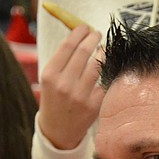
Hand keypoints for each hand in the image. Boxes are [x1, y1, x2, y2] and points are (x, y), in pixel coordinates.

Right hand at [37, 24, 104, 150]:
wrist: (58, 131)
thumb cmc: (54, 99)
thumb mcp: (50, 78)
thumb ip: (62, 59)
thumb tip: (80, 36)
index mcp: (50, 74)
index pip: (68, 46)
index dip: (79, 32)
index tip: (85, 27)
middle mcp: (65, 84)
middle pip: (84, 52)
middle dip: (93, 38)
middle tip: (97, 33)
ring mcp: (81, 95)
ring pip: (98, 65)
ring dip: (103, 52)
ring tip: (103, 49)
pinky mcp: (95, 105)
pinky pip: (106, 81)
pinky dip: (108, 71)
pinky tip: (108, 66)